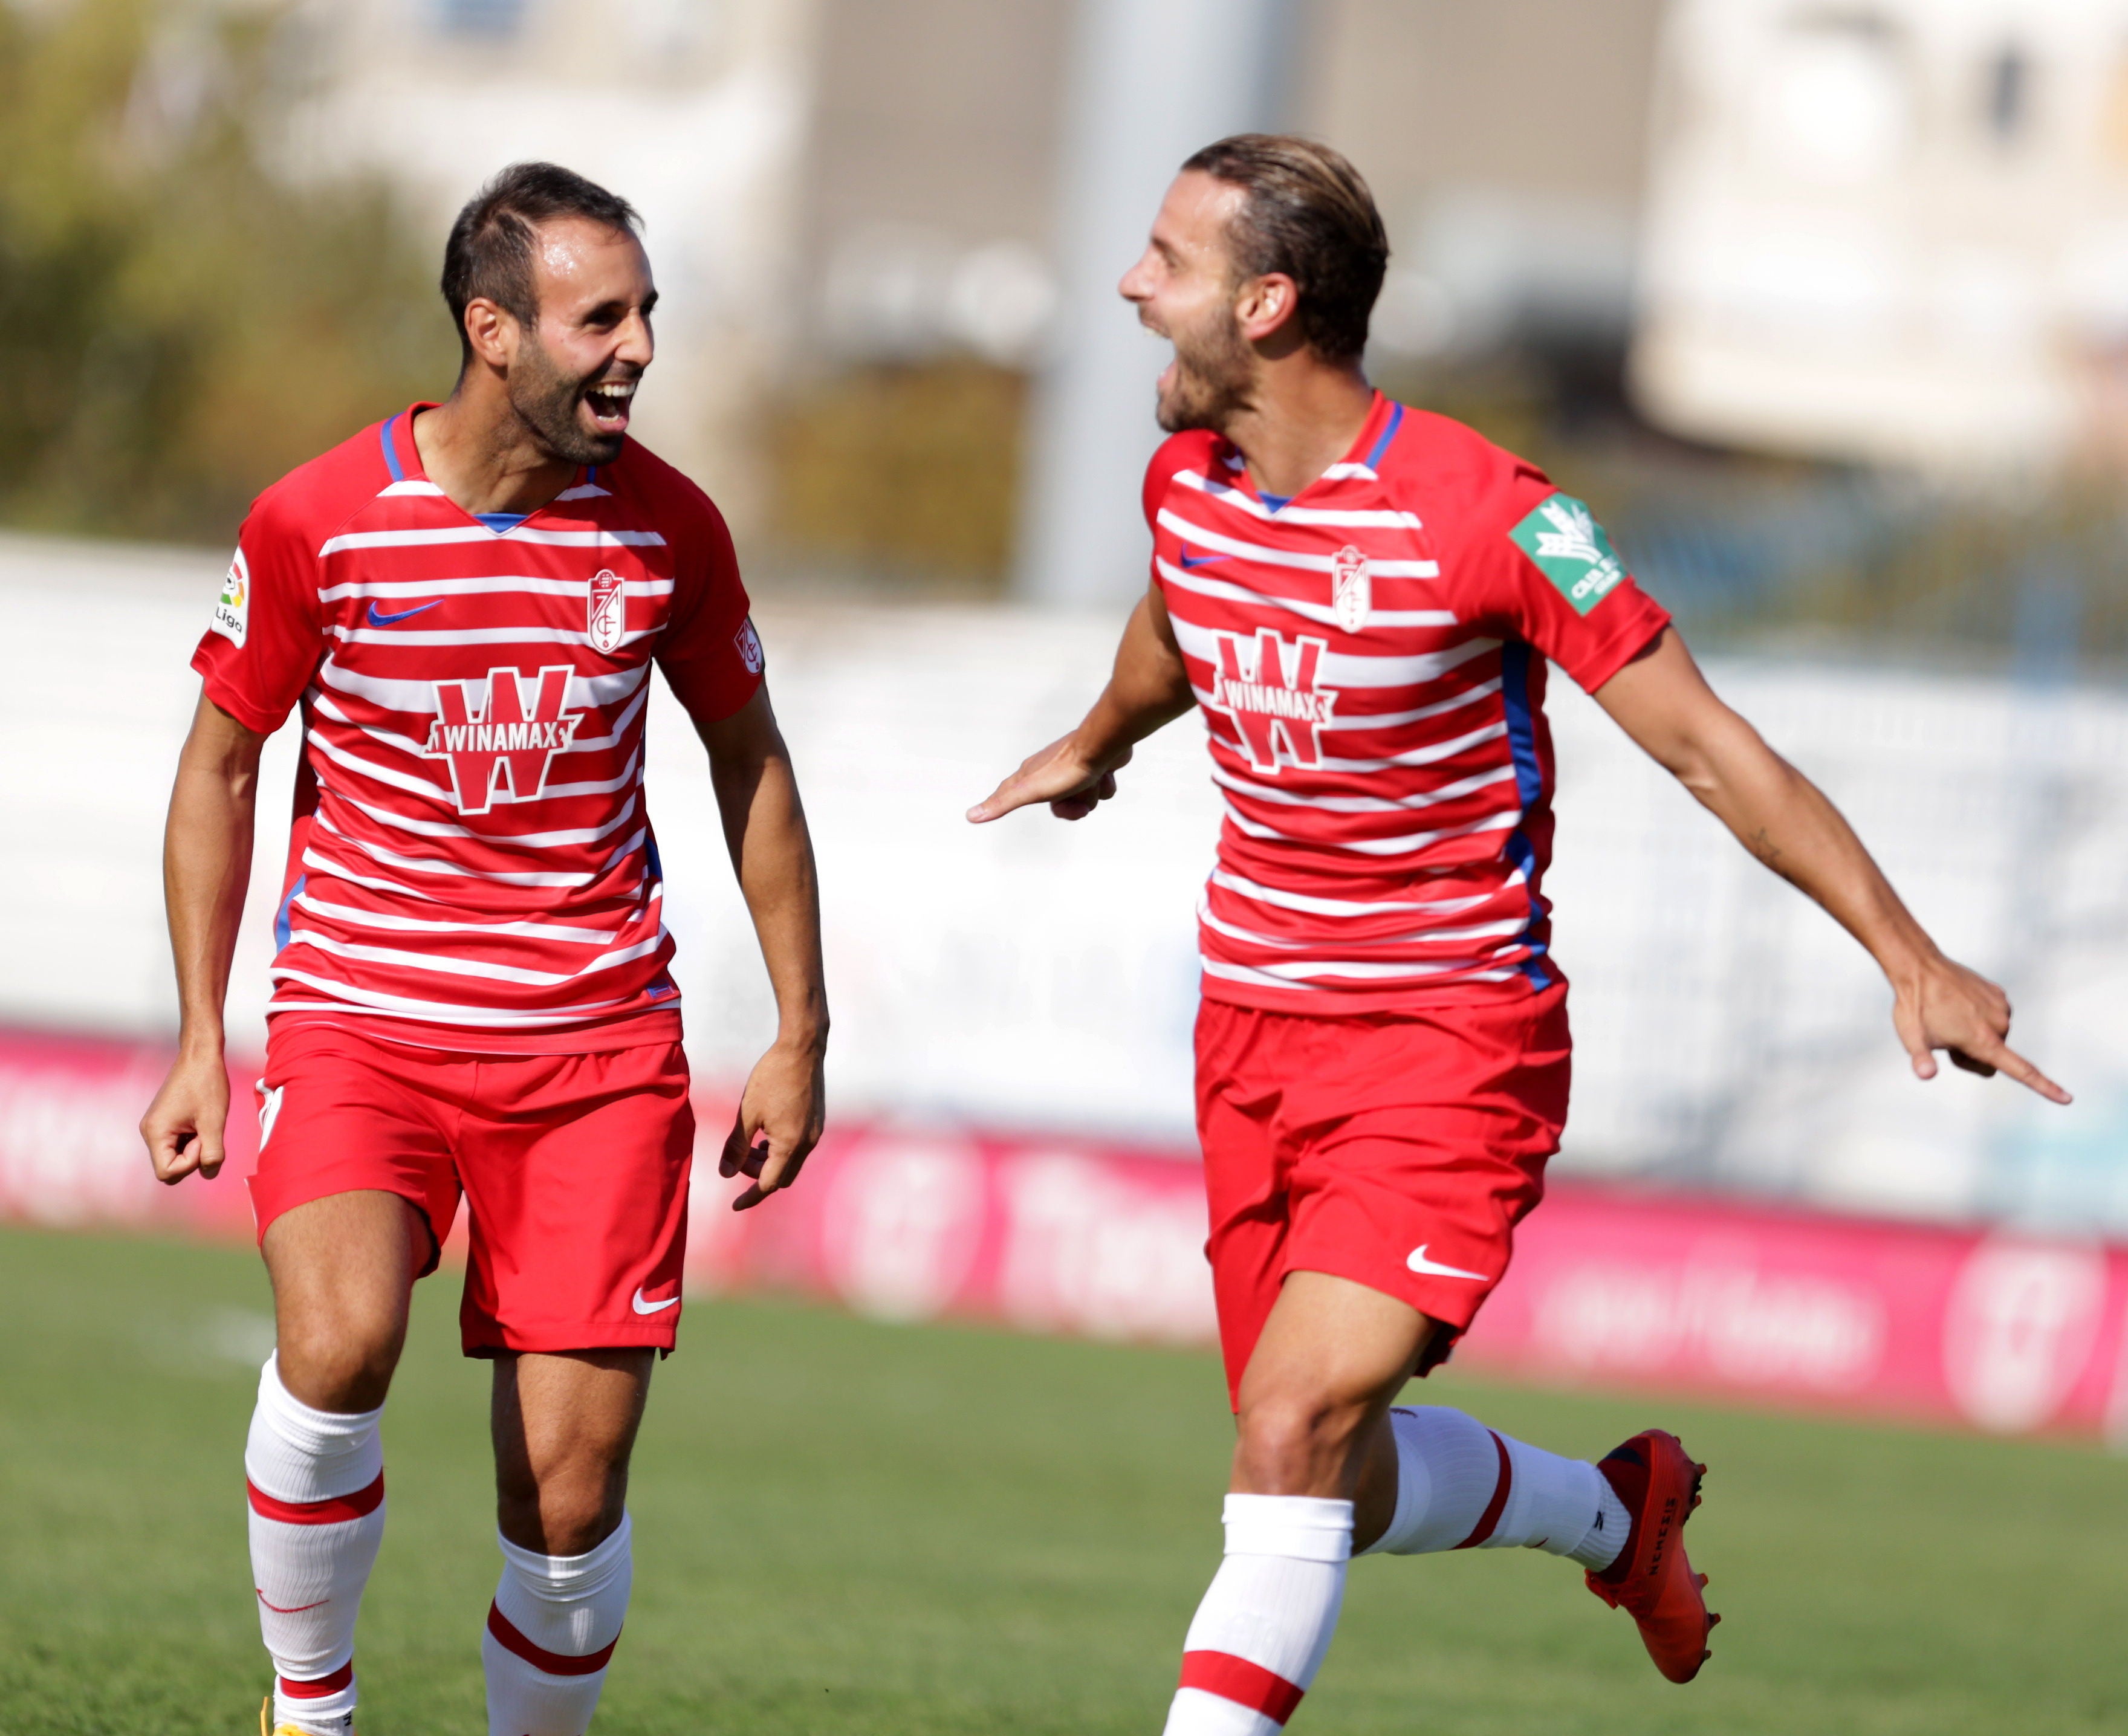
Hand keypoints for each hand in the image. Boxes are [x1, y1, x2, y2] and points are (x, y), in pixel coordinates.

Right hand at [140, 1046, 231, 1183]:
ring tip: (204, 1123)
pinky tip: (201, 1121)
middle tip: (205, 1130)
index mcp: (155, 1133)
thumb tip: (209, 1173)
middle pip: (170, 1167)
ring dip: (195, 1147)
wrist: (200, 1055)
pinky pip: (177, 1143)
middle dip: (193, 1156)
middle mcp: (150, 1132)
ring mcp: (156, 1127)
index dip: (190, 1163)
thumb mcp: (214, 1122)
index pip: (167, 1173)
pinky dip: (192, 1139)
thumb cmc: (207, 1084)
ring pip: (176, 1155)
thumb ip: (213, 1152)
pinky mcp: (165, 1122)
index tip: (202, 1138)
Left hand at [721, 1038, 825, 1209]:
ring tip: (751, 1146)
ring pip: (791, 1162)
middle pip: (783, 1177)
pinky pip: (799, 1148)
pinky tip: (767, 1134)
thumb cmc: (771, 1078)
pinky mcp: (817, 1122)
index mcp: (789, 1144)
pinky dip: (781, 1150)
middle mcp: (807, 1143)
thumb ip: (736, 1147)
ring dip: (770, 1163)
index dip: (750, 1197)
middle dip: (758, 1176)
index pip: (768, 1184)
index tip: (734, 1206)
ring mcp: (815, 1132)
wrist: (801, 1048)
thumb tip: (725, 1175)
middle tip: (737, 1161)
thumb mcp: (746, 1113)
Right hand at [967, 734, 1131, 822]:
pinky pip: (1101, 789)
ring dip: (1091, 795)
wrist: (1102, 745)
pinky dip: (1104, 785)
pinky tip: (1103, 775)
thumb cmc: (1066, 767)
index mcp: (1031, 775)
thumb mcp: (1030, 791)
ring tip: (1090, 780)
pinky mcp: (1094, 767)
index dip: (1007, 802)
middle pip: (1058, 807)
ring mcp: (1073, 770)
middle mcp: (1051, 772)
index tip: (988, 806)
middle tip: (1073, 796)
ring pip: (1083, 800)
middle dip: (1070, 807)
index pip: (1011, 795)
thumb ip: (1001, 803)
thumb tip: (970, 816)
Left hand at [1892, 953, 2069, 1103]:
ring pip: (1994, 1038)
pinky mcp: (1999, 994)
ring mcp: (2001, 1007)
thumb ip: (1921, 1059)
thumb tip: (1925, 1074)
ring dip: (1975, 1035)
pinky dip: (1978, 1017)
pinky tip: (1958, 1005)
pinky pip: (1993, 1017)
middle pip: (1993, 1059)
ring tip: (1949, 1017)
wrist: (1920, 966)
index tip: (2067, 1099)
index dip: (2044, 1087)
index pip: (2021, 1070)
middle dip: (1972, 1056)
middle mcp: (2000, 1025)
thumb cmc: (1914, 1005)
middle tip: (1946, 1036)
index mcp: (1984, 1040)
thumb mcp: (1912, 1037)